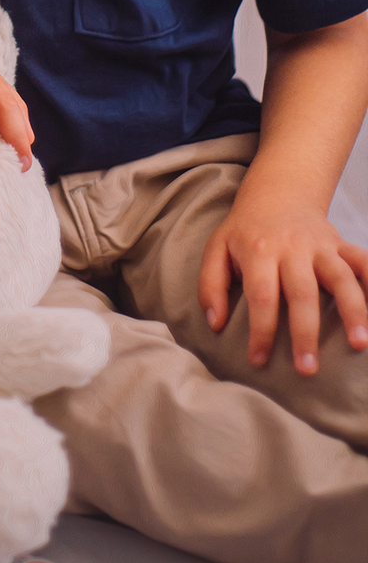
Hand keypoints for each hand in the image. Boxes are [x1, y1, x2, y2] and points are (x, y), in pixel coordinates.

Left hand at [199, 190, 367, 373]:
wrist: (278, 193)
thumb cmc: (245, 231)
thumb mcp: (217, 249)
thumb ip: (210, 286)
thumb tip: (215, 324)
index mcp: (259, 250)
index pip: (261, 295)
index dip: (261, 329)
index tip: (259, 360)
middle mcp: (292, 247)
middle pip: (302, 292)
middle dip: (305, 332)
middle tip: (307, 369)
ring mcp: (321, 246)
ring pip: (341, 277)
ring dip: (353, 310)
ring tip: (360, 344)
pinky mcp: (342, 245)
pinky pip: (364, 262)